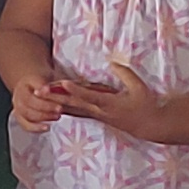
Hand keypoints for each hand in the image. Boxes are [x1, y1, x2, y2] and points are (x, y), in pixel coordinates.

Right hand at [8, 73, 68, 132]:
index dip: (41, 87)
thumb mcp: (53, 78)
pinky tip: (47, 127)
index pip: (34, 83)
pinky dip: (36, 128)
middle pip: (29, 100)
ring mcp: (18, 106)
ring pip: (26, 113)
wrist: (34, 90)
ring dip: (42, 116)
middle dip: (45, 106)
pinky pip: (25, 124)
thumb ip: (58, 83)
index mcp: (28, 80)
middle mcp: (19, 92)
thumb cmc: (46, 84)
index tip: (49, 89)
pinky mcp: (19, 117)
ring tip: (57, 117)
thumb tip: (67, 84)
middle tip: (60, 108)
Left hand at [49, 71, 167, 138]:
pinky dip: (64, 108)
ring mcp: (97, 115)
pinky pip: (77, 112)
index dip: (75, 90)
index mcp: (110, 104)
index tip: (63, 83)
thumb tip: (112, 62)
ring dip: (55, 102)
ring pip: (72, 109)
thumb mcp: (140, 88)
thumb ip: (125, 74)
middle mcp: (100, 111)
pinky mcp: (97, 117)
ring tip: (39, 96)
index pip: (89, 96)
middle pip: (74, 104)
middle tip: (39, 91)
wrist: (149, 125)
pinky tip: (51, 106)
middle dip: (56, 97)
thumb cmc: (146, 105)